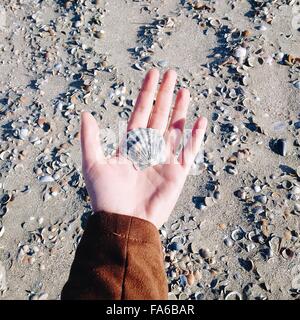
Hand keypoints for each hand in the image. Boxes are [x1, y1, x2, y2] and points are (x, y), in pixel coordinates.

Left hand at [80, 69, 206, 227]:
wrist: (123, 222)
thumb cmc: (106, 196)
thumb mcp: (93, 164)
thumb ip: (90, 139)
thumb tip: (85, 113)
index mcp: (130, 144)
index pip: (140, 112)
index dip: (147, 93)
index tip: (153, 74)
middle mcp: (148, 149)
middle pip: (159, 115)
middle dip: (165, 95)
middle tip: (172, 73)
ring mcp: (164, 159)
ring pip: (175, 129)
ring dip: (180, 110)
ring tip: (185, 91)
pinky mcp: (177, 172)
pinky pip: (189, 151)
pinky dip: (195, 136)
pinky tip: (200, 121)